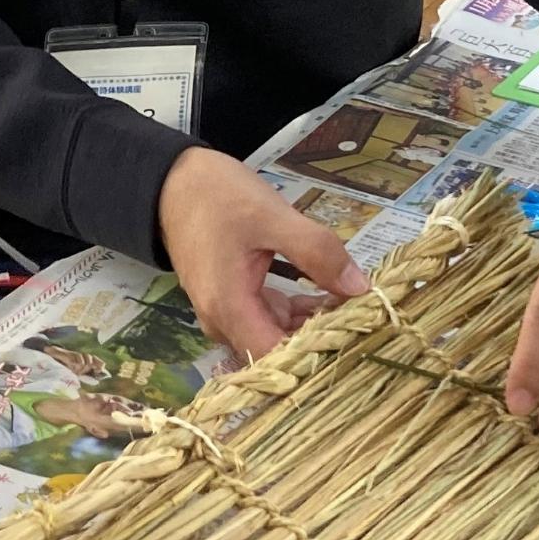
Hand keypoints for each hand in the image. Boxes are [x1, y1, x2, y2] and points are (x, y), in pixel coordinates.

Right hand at [157, 147, 368, 358]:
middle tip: (366, 317)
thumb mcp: (272, 216)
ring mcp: (226, 316)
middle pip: (279, 352)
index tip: (357, 335)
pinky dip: (298, 313)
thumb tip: (360, 288)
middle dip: (323, 339)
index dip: (319, 353)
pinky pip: (269, 319)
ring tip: (354, 304)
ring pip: (277, 336)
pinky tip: (328, 297)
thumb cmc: (217, 196)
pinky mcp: (232, 304)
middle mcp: (223, 323)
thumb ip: (317, 252)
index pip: (278, 358)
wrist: (172, 181)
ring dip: (314, 325)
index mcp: (229, 309)